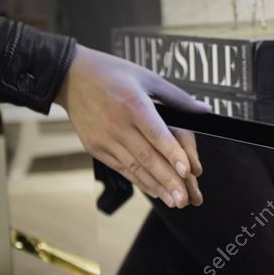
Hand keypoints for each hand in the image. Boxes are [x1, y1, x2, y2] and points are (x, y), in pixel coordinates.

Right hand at [54, 44, 210, 207]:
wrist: (70, 76)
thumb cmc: (111, 74)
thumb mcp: (147, 78)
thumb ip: (177, 98)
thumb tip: (203, 110)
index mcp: (133, 104)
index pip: (156, 134)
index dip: (172, 153)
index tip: (186, 171)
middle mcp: (117, 124)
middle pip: (147, 157)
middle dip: (168, 180)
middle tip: (184, 198)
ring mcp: (104, 138)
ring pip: (134, 167)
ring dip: (156, 186)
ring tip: (174, 201)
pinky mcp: (95, 148)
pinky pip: (121, 168)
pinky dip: (139, 181)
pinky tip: (154, 190)